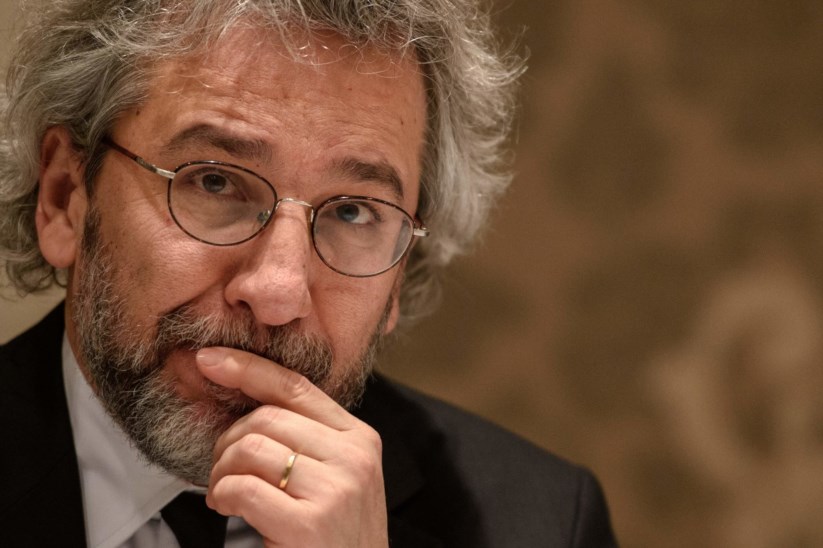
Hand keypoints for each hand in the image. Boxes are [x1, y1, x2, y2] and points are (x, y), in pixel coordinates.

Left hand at [196, 347, 388, 547]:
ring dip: (222, 471)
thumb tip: (246, 402)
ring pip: (251, 449)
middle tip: (220, 469)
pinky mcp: (311, 522)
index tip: (208, 359)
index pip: (296, 388)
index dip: (248, 368)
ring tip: (224, 492)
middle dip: (228, 440)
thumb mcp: (334, 479)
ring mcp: (337, 488)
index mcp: (360, 439)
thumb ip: (306, 441)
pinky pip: (243, 487)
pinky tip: (225, 506)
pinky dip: (222, 495)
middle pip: (267, 418)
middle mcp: (355, 456)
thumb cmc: (335, 537)